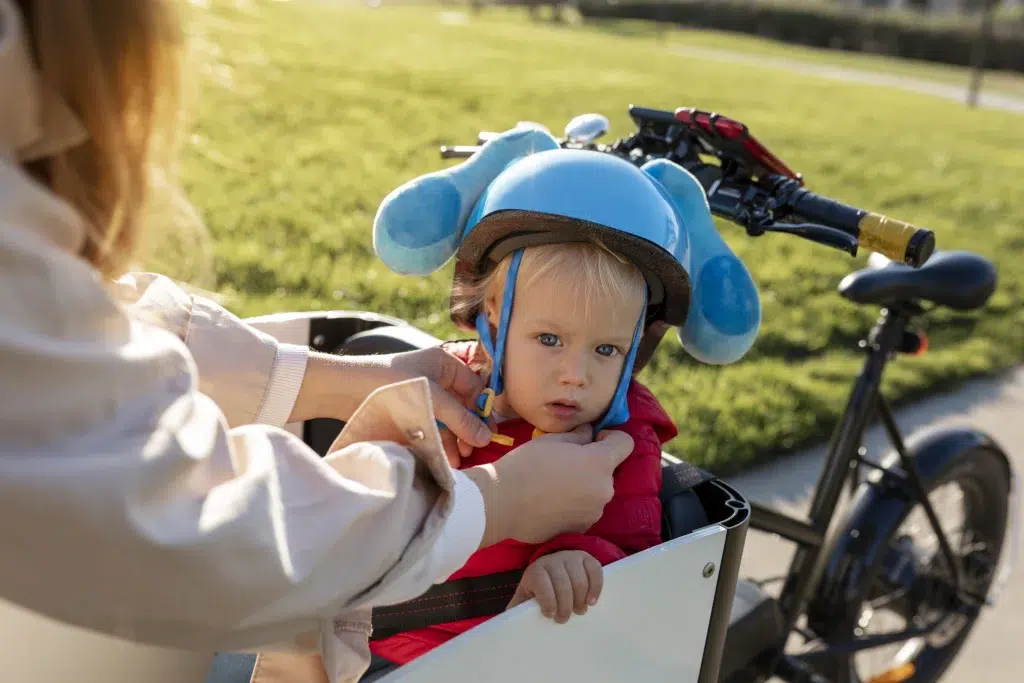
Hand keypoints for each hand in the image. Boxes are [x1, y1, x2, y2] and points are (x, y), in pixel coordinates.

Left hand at [288, 347, 491, 464]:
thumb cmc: (391, 383)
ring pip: (447, 420)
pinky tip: (441, 457)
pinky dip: (438, 441)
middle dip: (468, 429)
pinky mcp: (409, 412)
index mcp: (445, 364)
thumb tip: (486, 438)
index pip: (475, 388)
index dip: (483, 411)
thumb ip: (461, 419)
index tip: (489, 435)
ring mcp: (422, 395)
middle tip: (472, 450)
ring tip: (456, 460)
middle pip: (462, 406)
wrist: (345, 389)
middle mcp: (436, 378)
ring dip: (453, 439)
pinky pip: (431, 427)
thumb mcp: (433, 400)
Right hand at [464, 427, 633, 546]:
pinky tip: (550, 503)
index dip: (611, 438)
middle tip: (563, 464)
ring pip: (596, 492)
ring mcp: (594, 512)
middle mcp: (605, 489)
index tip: (592, 440)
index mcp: (600, 462)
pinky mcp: (581, 528)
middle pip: (608, 471)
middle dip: (593, 465)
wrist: (501, 504)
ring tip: (553, 486)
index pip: (625, 443)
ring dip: (583, 486)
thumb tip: (589, 434)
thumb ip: (578, 435)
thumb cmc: (525, 465)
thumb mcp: (551, 440)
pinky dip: (574, 505)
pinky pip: (584, 510)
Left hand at [507, 551, 603, 622]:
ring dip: (581, 600)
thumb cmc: (540, 588)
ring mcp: (571, 557)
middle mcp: (553, 560)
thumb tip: (510, 622)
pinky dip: (595, 588)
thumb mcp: (526, 596)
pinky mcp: (587, 558)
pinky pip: (595, 571)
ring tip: (579, 611)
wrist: (553, 568)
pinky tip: (591, 601)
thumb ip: (518, 608)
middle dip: (565, 606)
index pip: (541, 582)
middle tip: (564, 619)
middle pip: (563, 584)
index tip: (550, 615)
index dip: (547, 600)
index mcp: (536, 570)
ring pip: (580, 579)